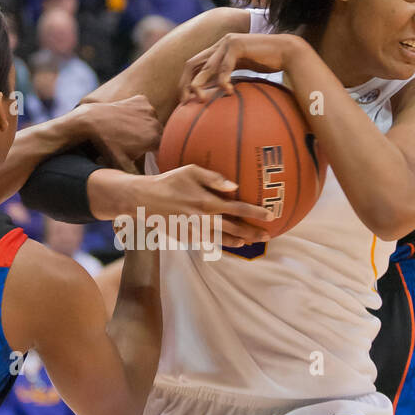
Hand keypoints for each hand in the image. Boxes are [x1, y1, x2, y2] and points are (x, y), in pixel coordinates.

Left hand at [74, 95, 161, 170]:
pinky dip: (140, 114)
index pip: (164, 150)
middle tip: (133, 143)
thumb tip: (145, 189)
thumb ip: (137, 177)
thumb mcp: (121, 165)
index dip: (156, 154)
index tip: (145, 155)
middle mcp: (155, 123)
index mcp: (155, 140)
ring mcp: (149, 109)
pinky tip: (127, 119)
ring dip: (146, 127)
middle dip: (150, 140)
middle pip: (160, 135)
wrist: (92, 120)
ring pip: (153, 122)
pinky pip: (146, 110)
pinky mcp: (141, 100)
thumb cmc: (106, 146)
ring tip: (129, 132)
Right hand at [136, 164, 271, 247]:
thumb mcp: (190, 171)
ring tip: (250, 242)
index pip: (238, 208)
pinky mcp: (187, 236)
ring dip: (239, 241)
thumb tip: (235, 186)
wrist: (144, 200)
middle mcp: (203, 219)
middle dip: (253, 233)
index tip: (271, 216)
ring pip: (222, 239)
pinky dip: (221, 243)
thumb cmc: (169, 181)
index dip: (255, 212)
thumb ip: (214, 178)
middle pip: (234, 228)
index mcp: (207, 201)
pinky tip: (230, 242)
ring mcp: (195, 230)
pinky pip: (208, 241)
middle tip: (268, 236)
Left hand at [179, 33, 304, 101]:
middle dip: (185, 84)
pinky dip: (223, 80)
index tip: (185, 100)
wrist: (286, 52)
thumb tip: (215, 97)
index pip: (194, 65)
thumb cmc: (267, 64)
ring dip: (200, 85)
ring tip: (201, 100)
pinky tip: (229, 92)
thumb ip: (227, 78)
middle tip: (185, 102)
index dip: (185, 82)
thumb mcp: (242, 73)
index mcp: (217, 51)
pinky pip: (225, 66)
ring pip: (206, 66)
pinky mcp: (237, 44)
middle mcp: (219, 44)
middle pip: (192, 64)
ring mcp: (227, 42)